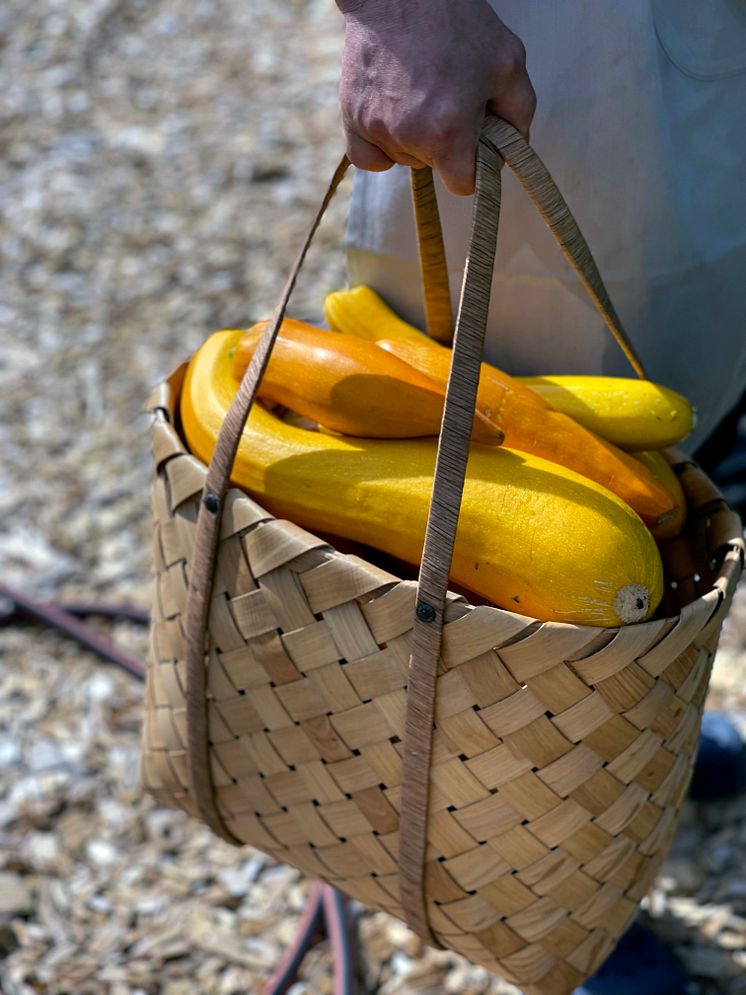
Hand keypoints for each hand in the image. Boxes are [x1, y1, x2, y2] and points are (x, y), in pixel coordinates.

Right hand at [337, 0, 535, 194]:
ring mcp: (377, 128)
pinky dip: (381, 148)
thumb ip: (520, 113)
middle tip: (447, 101)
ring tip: (420, 95)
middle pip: (432, 168)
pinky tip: (392, 121)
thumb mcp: (507, 62)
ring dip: (414, 140)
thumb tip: (514, 146)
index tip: (474, 144)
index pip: (463, 185)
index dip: (473, 167)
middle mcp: (409, 138)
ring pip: (402, 160)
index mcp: (449, 132)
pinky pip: (368, 158)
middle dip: (444, 145)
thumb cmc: (456, 23)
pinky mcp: (352, 118)